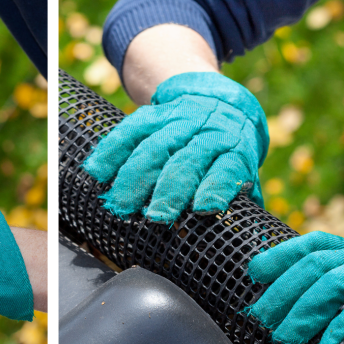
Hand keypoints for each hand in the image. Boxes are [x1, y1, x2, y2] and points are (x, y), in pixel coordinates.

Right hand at [82, 72, 267, 223]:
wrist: (218, 102)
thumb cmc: (229, 153)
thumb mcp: (244, 171)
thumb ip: (241, 200)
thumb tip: (246, 240)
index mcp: (234, 150)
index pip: (227, 169)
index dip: (215, 188)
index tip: (203, 209)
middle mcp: (208, 132)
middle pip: (187, 161)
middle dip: (169, 190)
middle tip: (155, 217)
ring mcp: (178, 121)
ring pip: (155, 147)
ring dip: (135, 177)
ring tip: (121, 204)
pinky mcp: (153, 113)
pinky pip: (129, 129)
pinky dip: (111, 150)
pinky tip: (97, 171)